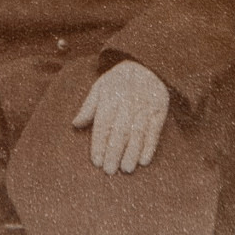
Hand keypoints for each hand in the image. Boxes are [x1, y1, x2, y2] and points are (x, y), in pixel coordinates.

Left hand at [72, 60, 169, 174]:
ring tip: (126, 169)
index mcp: (111, 95)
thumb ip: (89, 106)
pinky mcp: (160, 109)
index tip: (97, 161)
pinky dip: (150, 146)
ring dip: (132, 152)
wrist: (147, 64)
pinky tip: (144, 160)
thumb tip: (75, 124)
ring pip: (138, 132)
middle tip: (109, 171)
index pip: (104, 123)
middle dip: (114, 152)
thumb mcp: (101, 86)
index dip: (99, 143)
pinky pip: (155, 130)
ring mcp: (145, 105)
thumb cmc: (119, 80)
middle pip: (120, 130)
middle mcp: (129, 101)